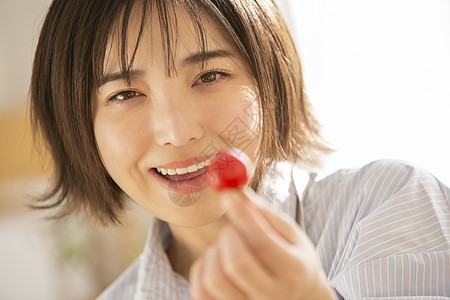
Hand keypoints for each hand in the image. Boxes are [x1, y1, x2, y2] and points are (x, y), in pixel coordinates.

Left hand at [189, 189, 336, 299]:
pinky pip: (200, 289)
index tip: (229, 196)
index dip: (242, 216)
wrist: (296, 297)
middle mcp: (273, 297)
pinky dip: (203, 267)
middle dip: (229, 235)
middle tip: (233, 227)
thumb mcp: (289, 233)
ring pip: (214, 278)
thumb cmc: (291, 257)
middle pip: (237, 264)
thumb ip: (263, 214)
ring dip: (215, 252)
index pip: (262, 243)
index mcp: (294, 272)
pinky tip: (218, 261)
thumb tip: (234, 191)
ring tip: (229, 247)